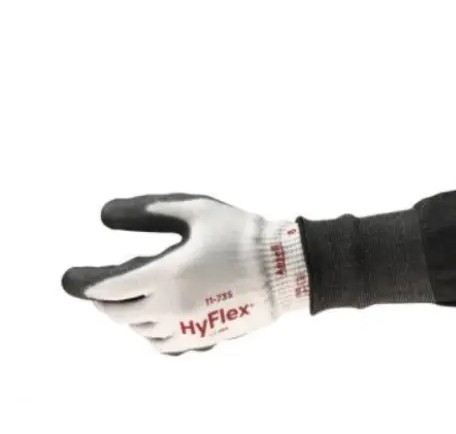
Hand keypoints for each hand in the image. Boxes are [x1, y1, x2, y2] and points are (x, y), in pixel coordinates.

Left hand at [62, 194, 309, 355]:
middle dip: (102, 298)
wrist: (287, 268)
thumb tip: (103, 215)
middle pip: (116, 312)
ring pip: (138, 329)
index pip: (105, 288)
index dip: (82, 282)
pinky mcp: (204, 338)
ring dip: (128, 312)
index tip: (70, 277)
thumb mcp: (195, 209)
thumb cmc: (242, 233)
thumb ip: (147, 211)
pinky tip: (159, 313)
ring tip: (135, 292)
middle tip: (99, 284)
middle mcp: (171, 308)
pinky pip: (162, 344)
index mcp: (166, 275)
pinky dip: (150, 331)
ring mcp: (188, 328)